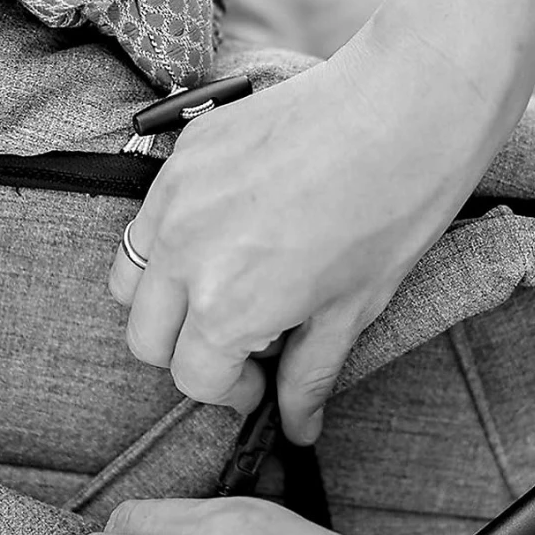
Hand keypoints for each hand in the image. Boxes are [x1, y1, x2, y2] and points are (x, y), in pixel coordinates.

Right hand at [108, 18, 504, 441]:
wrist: (405, 106)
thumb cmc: (394, 209)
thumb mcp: (353, 308)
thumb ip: (309, 373)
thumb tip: (297, 428)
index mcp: (226, 306)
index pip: (192, 376)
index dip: (231, 390)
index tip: (260, 380)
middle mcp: (182, 253)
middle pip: (144, 335)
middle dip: (187, 350)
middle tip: (242, 338)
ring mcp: (175, 196)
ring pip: (130, 274)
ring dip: (164, 296)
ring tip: (223, 283)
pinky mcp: (184, 151)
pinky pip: (154, 212)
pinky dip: (176, 234)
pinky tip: (235, 225)